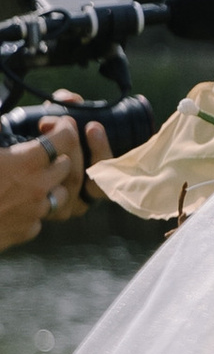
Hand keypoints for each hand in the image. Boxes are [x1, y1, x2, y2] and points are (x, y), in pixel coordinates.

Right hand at [0, 113, 101, 250]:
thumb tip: (0, 122)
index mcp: (26, 162)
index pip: (65, 139)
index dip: (62, 129)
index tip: (55, 127)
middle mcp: (38, 187)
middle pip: (67, 165)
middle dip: (58, 156)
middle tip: (41, 153)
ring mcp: (35, 211)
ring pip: (61, 193)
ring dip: (51, 184)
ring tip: (32, 179)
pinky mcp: (27, 231)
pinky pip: (42, 217)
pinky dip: (34, 209)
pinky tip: (17, 203)